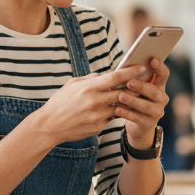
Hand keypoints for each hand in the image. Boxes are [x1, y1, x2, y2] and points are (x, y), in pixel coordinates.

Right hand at [32, 63, 156, 148]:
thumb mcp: (73, 84)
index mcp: (89, 87)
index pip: (115, 77)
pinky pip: (112, 118)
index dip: (130, 72)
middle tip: (145, 82)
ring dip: (129, 101)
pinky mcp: (99, 127)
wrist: (50, 126)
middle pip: (123, 92)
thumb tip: (104, 75)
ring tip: (135, 96)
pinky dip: (116, 112)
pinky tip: (117, 109)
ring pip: (121, 107)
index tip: (142, 68)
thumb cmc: (60, 102)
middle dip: (135, 87)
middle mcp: (95, 101)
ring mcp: (98, 116)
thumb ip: (90, 79)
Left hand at [113, 57, 168, 149]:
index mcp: (159, 86)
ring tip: (121, 96)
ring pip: (146, 106)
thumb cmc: (135, 99)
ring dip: (133, 101)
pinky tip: (117, 109)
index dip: (159, 67)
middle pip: (154, 91)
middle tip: (130, 82)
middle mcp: (161, 98)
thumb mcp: (137, 89)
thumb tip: (124, 66)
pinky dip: (127, 113)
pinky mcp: (149, 124)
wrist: (138, 124)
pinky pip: (138, 118)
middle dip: (142, 86)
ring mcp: (157, 112)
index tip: (152, 59)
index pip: (164, 75)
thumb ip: (135, 78)